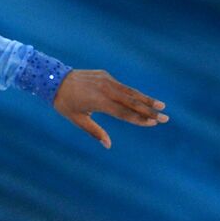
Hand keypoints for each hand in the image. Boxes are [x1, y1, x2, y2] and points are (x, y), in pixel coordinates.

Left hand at [53, 69, 167, 148]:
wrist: (53, 78)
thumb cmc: (64, 103)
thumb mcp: (77, 119)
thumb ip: (94, 132)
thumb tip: (108, 145)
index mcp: (99, 102)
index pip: (124, 113)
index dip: (139, 119)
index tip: (153, 123)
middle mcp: (105, 89)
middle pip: (131, 102)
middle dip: (149, 110)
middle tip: (166, 118)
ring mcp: (106, 80)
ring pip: (130, 91)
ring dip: (146, 99)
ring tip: (161, 105)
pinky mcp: (105, 75)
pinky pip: (122, 86)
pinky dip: (133, 93)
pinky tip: (143, 99)